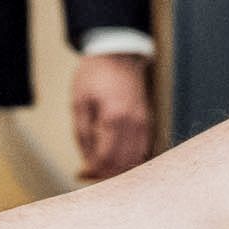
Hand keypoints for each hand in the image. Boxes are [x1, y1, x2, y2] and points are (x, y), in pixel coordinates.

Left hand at [69, 52, 158, 179]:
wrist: (119, 54)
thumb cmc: (95, 75)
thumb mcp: (80, 102)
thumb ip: (83, 134)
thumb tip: (87, 162)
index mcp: (115, 117)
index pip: (107, 158)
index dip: (93, 171)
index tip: (81, 173)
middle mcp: (135, 123)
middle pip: (124, 164)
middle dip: (106, 174)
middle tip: (88, 174)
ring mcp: (145, 123)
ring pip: (136, 160)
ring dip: (119, 170)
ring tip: (99, 167)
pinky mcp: (149, 122)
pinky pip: (143, 150)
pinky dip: (130, 160)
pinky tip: (115, 158)